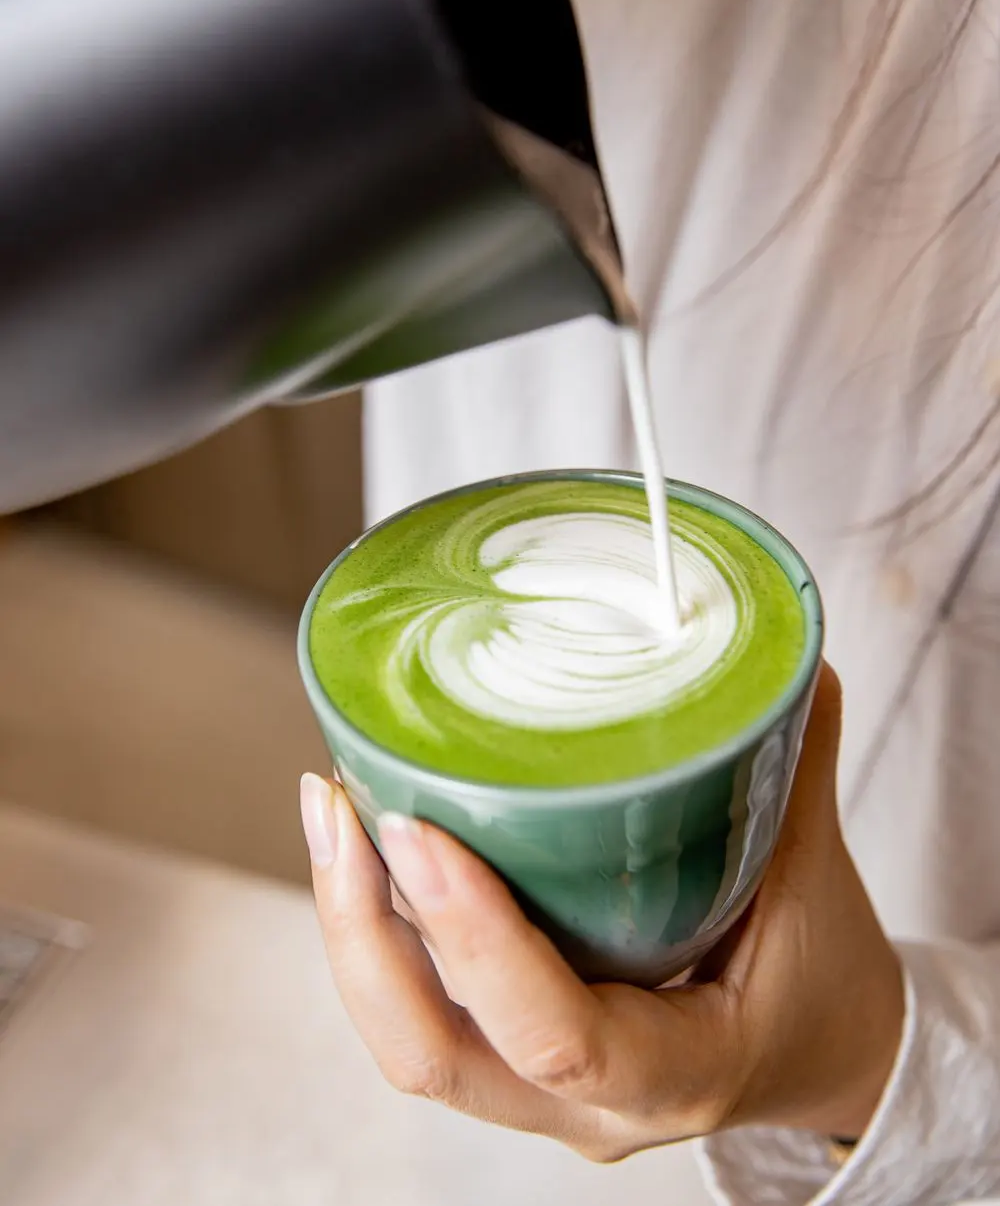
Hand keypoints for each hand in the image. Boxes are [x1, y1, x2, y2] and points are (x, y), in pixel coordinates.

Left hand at [299, 665, 904, 1161]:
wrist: (820, 1056)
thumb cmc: (821, 980)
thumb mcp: (819, 879)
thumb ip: (794, 766)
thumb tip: (781, 655)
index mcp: (676, 1071)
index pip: (555, 1034)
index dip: (474, 936)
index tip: (419, 826)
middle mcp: (586, 1103)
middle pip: (432, 1052)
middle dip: (364, 929)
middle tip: (341, 803)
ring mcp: (537, 1093)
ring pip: (407, 1036)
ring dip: (351, 927)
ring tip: (332, 805)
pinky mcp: (510, 1058)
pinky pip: (421, 1008)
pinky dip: (378, 930)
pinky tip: (364, 839)